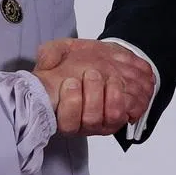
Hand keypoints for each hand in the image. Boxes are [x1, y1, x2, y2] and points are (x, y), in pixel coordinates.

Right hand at [35, 39, 154, 134]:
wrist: (104, 57)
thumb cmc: (79, 59)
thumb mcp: (60, 51)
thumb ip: (49, 55)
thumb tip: (44, 65)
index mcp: (64, 112)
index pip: (66, 123)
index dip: (70, 105)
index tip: (71, 82)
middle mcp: (84, 123)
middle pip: (90, 120)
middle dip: (93, 95)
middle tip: (92, 74)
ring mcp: (105, 122)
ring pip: (112, 117)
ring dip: (113, 95)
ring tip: (111, 78)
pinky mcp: (124, 116)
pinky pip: (131, 112)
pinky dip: (129, 97)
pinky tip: (121, 83)